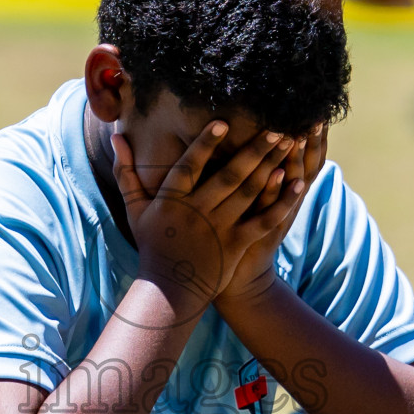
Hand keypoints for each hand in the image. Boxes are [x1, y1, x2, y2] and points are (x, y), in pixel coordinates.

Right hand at [111, 122, 304, 316]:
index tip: (224, 122)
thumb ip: (127, 172)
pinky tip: (296, 182)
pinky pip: (262, 220)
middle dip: (254, 150)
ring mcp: (218, 229)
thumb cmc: (152, 245)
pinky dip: (281, 202)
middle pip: (229, 175)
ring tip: (289, 144)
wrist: (169, 291)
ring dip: (271, 167)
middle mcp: (197, 212)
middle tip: (277, 127)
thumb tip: (117, 138)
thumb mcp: (135, 209)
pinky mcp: (236, 244)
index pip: (189, 166)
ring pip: (249, 193)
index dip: (206, 144)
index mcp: (172, 200)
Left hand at [217, 125, 328, 308]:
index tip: (317, 111)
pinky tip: (280, 173)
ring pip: (292, 184)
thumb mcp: (259, 202)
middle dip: (310, 142)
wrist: (240, 278)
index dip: (315, 138)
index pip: (310, 159)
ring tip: (297, 135)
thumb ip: (263, 172)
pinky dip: (278, 192)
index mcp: (289, 193)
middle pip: (307, 167)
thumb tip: (266, 141)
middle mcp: (289, 202)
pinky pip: (273, 209)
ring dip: (296, 159)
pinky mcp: (263, 231)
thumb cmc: (243, 235)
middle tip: (314, 116)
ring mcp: (278, 216)